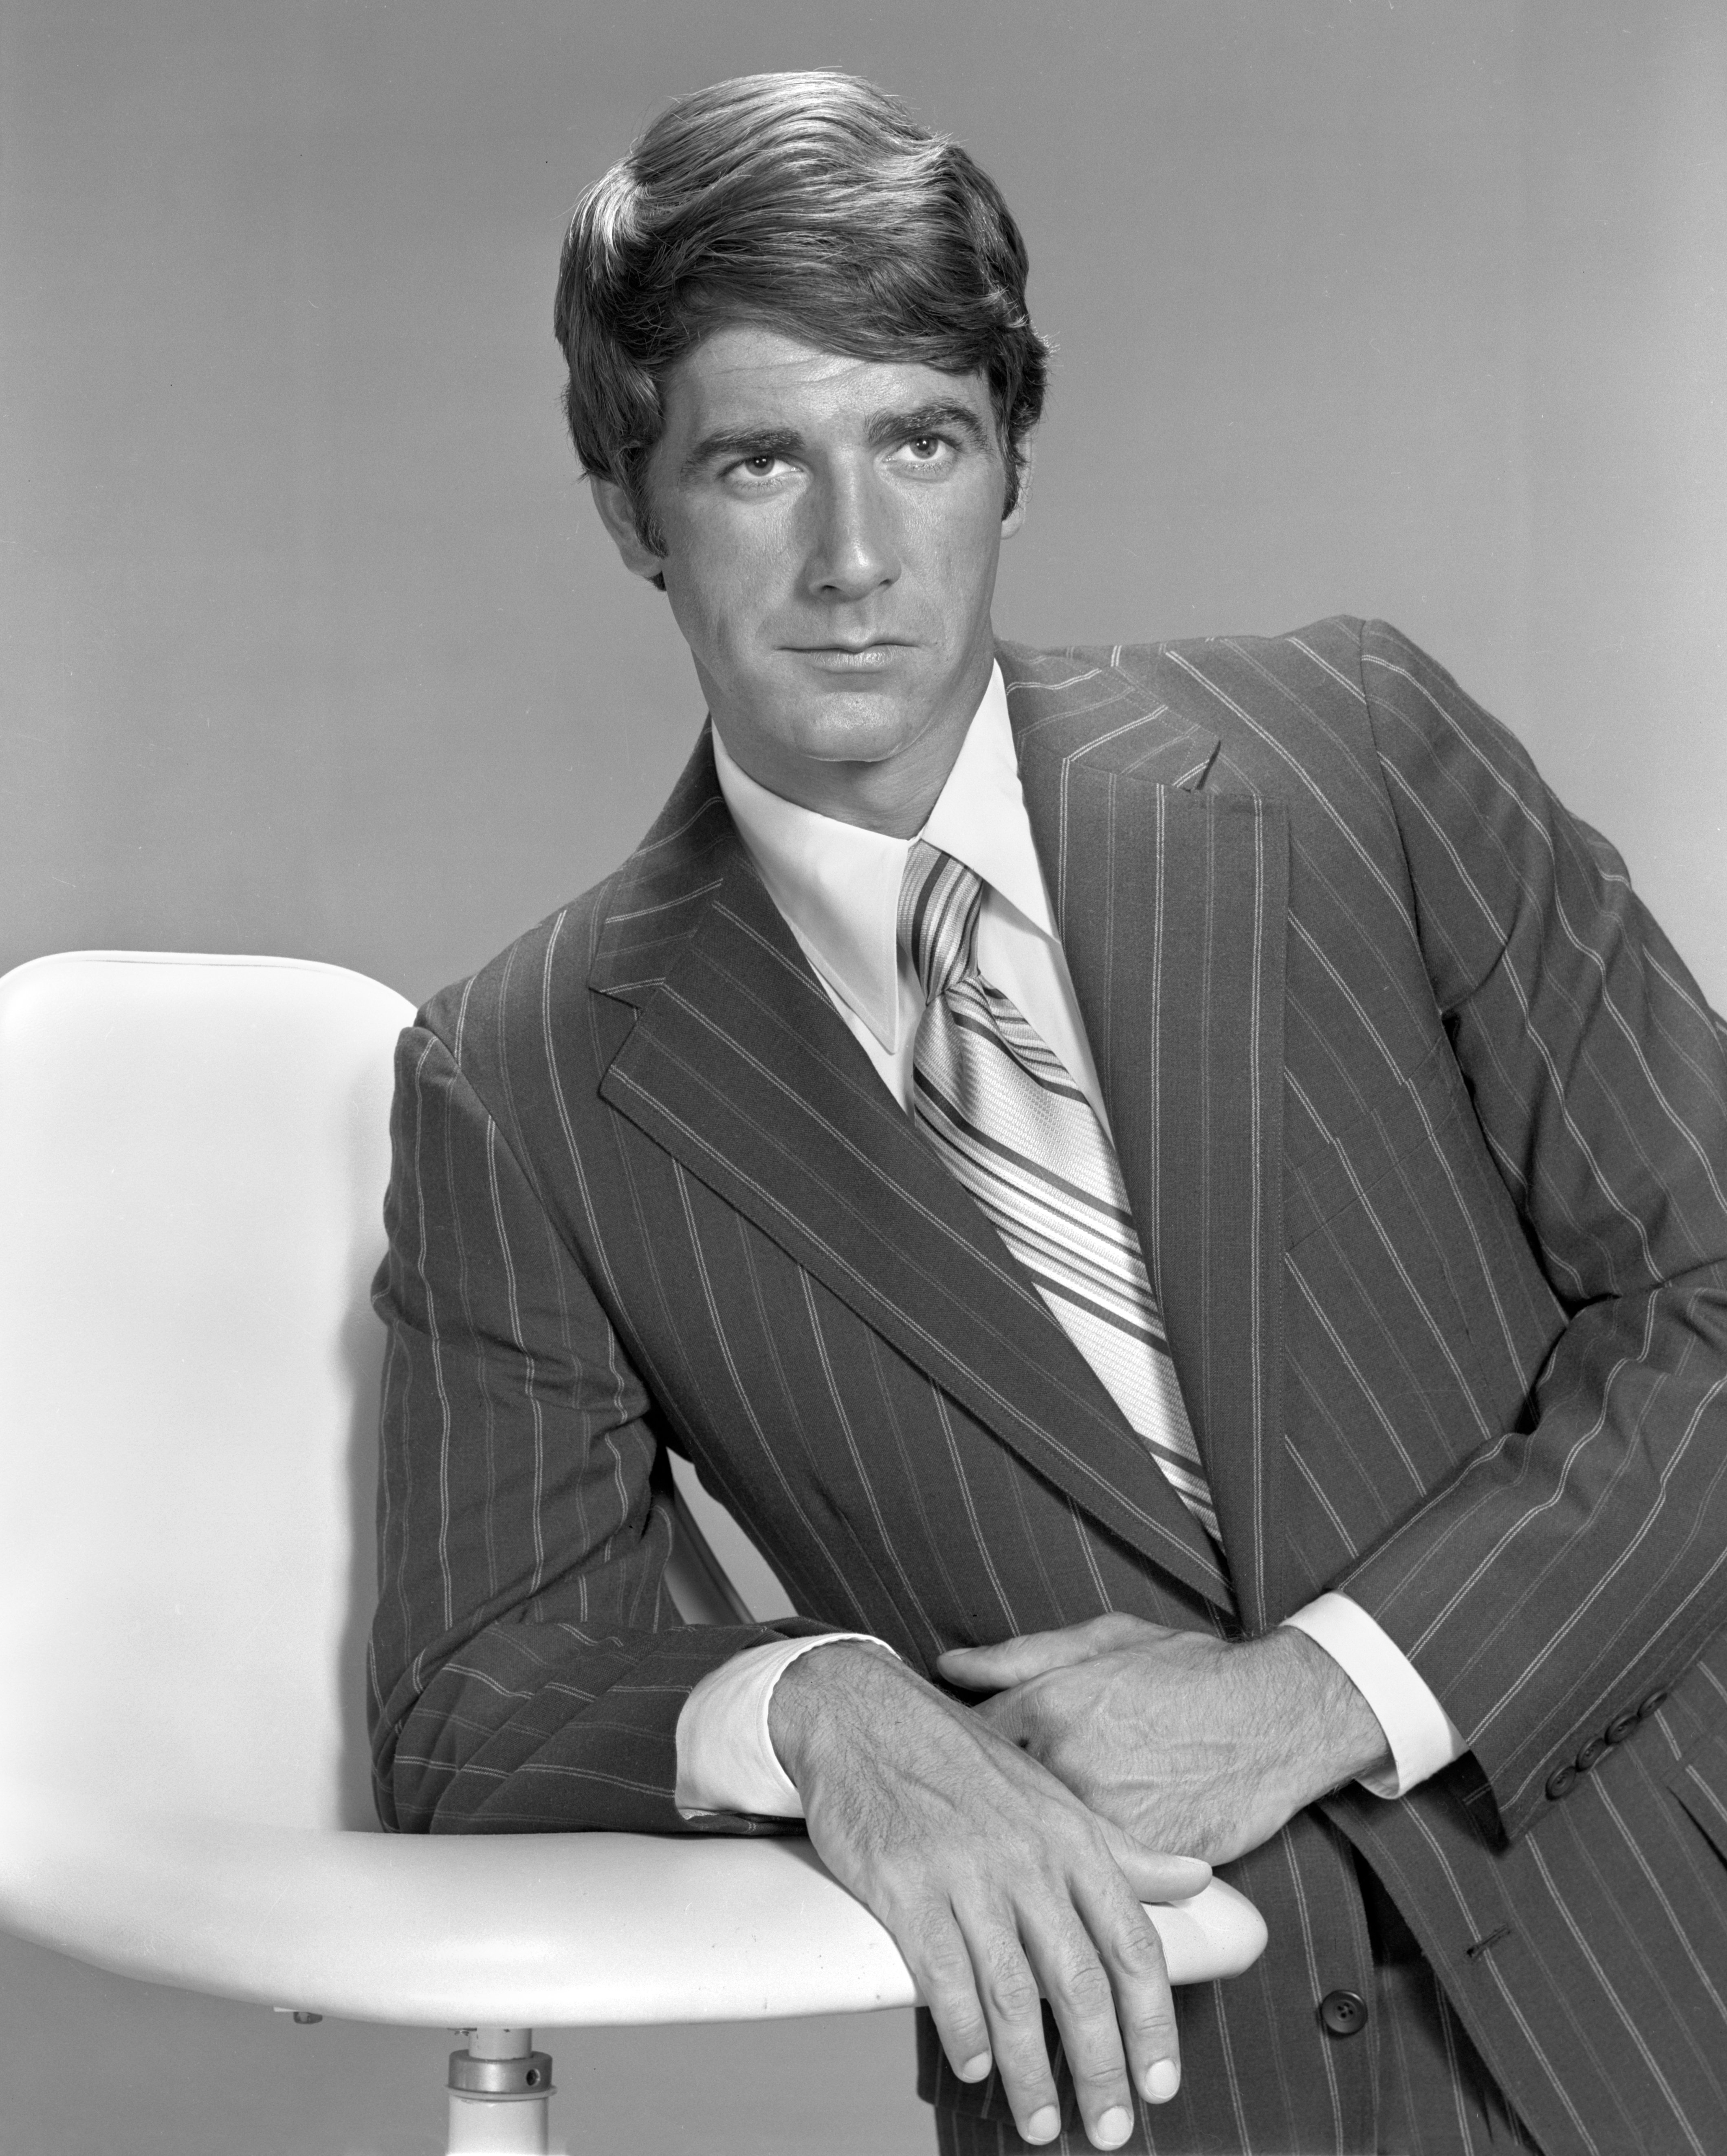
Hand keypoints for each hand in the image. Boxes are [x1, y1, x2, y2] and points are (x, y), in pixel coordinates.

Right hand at [769, 1640, 1211, 2149]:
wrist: (865, 1715)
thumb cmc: (960, 1760)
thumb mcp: (1052, 1795)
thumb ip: (1123, 1849)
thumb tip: (1197, 1877)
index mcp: (1071, 1838)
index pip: (1132, 1944)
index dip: (1153, 2022)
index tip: (1161, 2083)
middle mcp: (1028, 1859)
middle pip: (1080, 1983)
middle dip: (1100, 2068)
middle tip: (1110, 2127)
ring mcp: (966, 1873)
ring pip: (1014, 1993)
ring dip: (1030, 2072)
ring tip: (1041, 2122)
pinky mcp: (906, 1886)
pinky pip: (944, 1976)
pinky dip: (964, 2032)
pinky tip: (975, 2066)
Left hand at [937, 1615, 1390, 1865]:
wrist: (1276, 1715)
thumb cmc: (1192, 1670)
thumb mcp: (1102, 1639)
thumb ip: (1018, 1656)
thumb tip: (949, 1665)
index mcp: (1048, 1705)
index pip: (969, 1740)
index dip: (961, 1753)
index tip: (958, 1762)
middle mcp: (1065, 1764)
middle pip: (994, 1804)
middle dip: (986, 1809)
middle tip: (982, 1811)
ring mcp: (1102, 1818)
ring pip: (1037, 1848)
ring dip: (1027, 1849)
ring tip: (1025, 1845)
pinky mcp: (1141, 1859)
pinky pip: (1088, 1876)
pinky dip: (1078, 1873)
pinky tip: (1075, 1864)